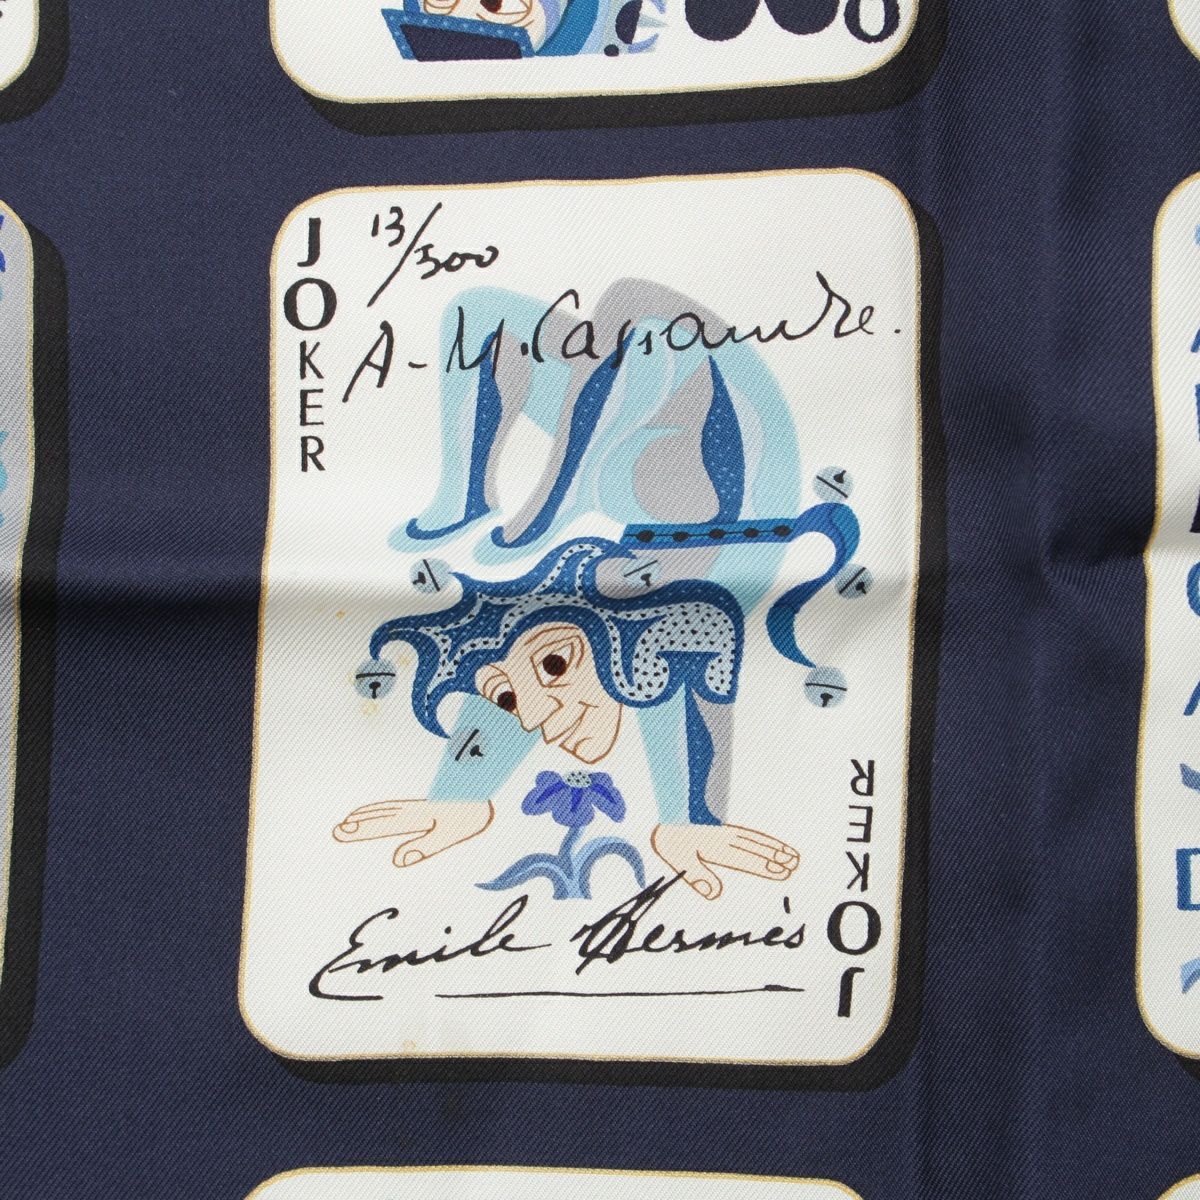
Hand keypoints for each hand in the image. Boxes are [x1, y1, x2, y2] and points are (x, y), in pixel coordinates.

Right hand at [333, 799, 493, 867]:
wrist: (489, 788)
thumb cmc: (472, 815)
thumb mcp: (450, 833)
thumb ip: (424, 846)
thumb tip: (397, 860)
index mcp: (419, 816)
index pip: (384, 825)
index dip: (361, 830)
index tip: (339, 832)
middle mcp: (417, 808)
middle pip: (382, 816)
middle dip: (359, 824)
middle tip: (335, 831)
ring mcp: (424, 805)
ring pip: (390, 809)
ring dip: (369, 814)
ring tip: (349, 819)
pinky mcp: (433, 805)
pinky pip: (401, 806)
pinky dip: (385, 809)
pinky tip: (383, 812)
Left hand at [651, 823, 798, 899]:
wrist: (664, 809)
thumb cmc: (670, 837)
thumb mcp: (678, 858)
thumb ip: (697, 876)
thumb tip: (715, 894)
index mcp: (716, 847)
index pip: (745, 859)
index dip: (764, 866)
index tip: (783, 871)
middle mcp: (724, 838)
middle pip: (755, 848)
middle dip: (775, 856)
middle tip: (796, 864)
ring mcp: (724, 831)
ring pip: (754, 839)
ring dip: (773, 847)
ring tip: (792, 854)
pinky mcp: (720, 827)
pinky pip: (746, 833)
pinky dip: (761, 839)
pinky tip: (768, 843)